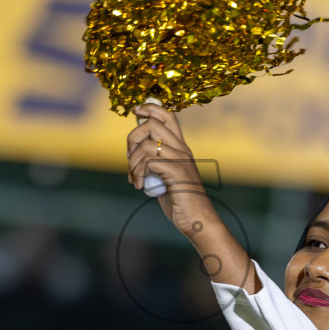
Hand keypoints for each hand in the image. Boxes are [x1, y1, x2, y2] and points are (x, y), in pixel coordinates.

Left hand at [126, 103, 213, 230]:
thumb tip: (134, 152)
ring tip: (134, 178)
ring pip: (147, 145)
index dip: (150, 108)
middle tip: (129, 158)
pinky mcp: (177, 172)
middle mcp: (182, 149)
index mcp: (181, 148)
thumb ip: (155, 163)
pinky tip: (140, 187)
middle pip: (152, 124)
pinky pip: (149, 162)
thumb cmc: (180, 201)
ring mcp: (181, 160)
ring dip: (133, 161)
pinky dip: (138, 174)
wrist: (199, 221)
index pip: (168, 115)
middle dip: (132, 138)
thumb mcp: (165, 177)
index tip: (135, 111)